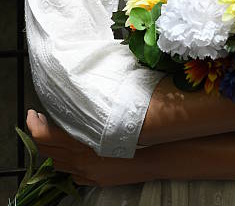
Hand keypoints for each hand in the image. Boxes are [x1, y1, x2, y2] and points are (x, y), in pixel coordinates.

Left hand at [25, 110, 156, 187]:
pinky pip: (69, 172)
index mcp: (80, 145)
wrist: (148, 160)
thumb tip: (75, 109)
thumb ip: (89, 119)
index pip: (45, 137)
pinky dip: (63, 161)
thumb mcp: (108, 122)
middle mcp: (78, 161)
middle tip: (37, 120)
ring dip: (48, 148)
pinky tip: (67, 152)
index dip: (34, 125)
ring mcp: (83, 173)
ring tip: (49, 133)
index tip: (32, 114)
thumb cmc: (132, 135)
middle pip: (45, 151)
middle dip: (37, 134)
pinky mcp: (90, 180)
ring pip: (55, 162)